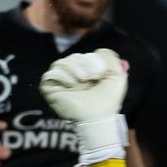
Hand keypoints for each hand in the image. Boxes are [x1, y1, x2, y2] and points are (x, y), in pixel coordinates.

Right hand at [40, 49, 128, 164]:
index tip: (98, 71)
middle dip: (82, 63)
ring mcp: (60, 85)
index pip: (82, 58)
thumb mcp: (117, 76)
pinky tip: (71, 84)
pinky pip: (49, 74)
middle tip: (89, 77)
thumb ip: (111, 59)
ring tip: (81, 80)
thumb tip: (99, 51)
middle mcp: (72, 79)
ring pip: (60, 63)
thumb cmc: (108, 100)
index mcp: (86, 76)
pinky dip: (61, 75)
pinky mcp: (50, 90)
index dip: (90, 60)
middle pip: (71, 58)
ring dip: (73, 68)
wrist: (98, 116)